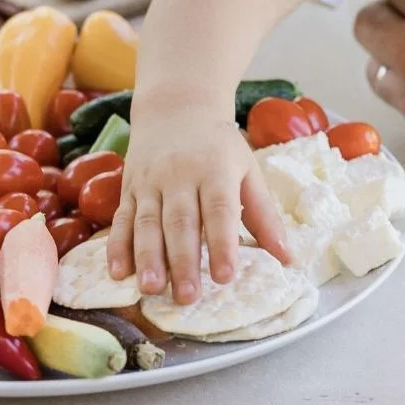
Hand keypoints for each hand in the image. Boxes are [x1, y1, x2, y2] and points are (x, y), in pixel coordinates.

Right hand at [106, 111, 289, 303]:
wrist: (176, 107)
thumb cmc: (218, 146)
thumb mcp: (248, 170)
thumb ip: (265, 215)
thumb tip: (287, 259)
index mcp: (215, 170)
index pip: (219, 210)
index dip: (222, 244)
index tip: (225, 277)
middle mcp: (180, 175)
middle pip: (180, 221)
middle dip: (182, 261)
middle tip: (187, 297)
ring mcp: (150, 181)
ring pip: (147, 222)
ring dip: (147, 258)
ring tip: (151, 289)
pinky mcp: (129, 187)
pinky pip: (121, 218)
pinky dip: (117, 246)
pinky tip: (117, 272)